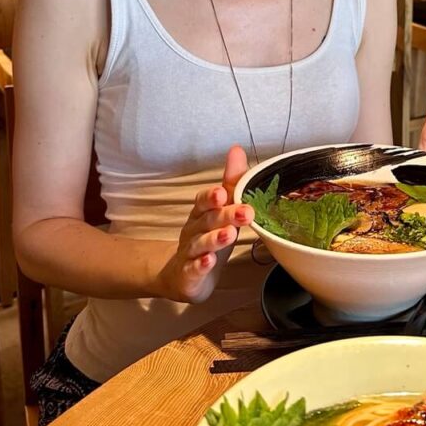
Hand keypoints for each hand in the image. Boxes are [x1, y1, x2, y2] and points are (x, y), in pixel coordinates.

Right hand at [158, 145, 252, 303]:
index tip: (224, 191)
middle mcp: (194, 231)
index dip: (212, 196)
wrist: (179, 275)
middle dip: (225, 215)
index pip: (204, 201)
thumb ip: (231, 183)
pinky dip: (200, 265)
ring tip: (229, 235)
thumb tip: (237, 150)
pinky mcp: (188, 275)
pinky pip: (193, 269)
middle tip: (245, 212)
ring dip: (214, 239)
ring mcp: (189, 253)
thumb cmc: (207, 238)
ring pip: (200, 244)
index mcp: (202, 214)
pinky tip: (208, 262)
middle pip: (208, 221)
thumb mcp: (221, 210)